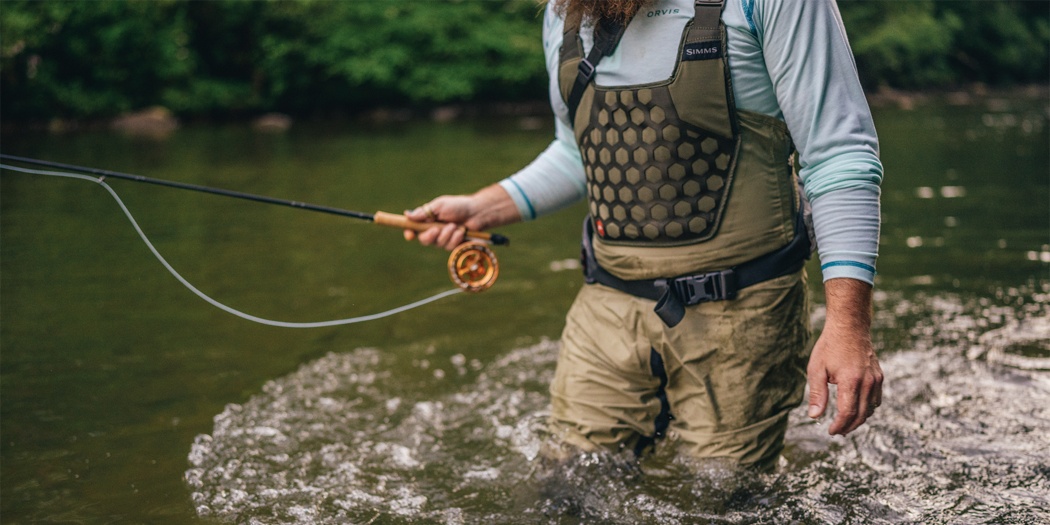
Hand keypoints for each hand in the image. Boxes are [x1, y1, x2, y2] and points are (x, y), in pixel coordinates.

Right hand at [404, 195, 478, 249]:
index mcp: (427, 220)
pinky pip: (450, 247)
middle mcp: (433, 231)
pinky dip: (456, 238)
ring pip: (438, 244)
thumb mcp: (440, 205)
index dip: (409, 233)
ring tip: (455, 225)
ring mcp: (443, 239)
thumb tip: (407, 215)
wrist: (477, 213)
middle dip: (430, 236)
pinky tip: (461, 231)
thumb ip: (424, 212)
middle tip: (436, 229)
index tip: (410, 235)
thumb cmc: (458, 206)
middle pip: (424, 240)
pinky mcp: (453, 245)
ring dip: (447, 234)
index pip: (413, 229)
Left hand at [806, 278, 883, 434]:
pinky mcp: (880, 377)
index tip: (831, 431)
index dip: (839, 426)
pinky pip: (876, 400)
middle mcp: (868, 383)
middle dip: (849, 426)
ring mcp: (876, 380)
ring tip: (845, 423)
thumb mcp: (816, 369)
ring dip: (859, 420)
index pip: (847, 413)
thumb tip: (815, 417)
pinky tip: (856, 409)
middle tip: (837, 431)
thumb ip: (817, 394)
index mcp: (850, 381)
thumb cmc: (830, 347)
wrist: (850, 327)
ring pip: (871, 409)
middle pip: (861, 415)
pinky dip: (867, 409)